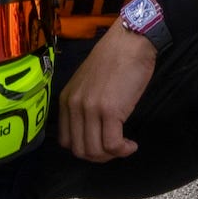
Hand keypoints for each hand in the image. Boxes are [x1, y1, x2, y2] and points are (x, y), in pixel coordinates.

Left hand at [60, 24, 158, 163]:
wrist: (131, 41)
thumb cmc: (115, 57)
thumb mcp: (88, 81)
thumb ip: (84, 102)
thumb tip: (93, 127)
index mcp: (66, 100)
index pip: (67, 141)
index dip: (85, 149)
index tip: (102, 145)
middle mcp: (74, 106)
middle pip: (80, 150)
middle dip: (99, 157)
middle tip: (115, 150)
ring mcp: (91, 109)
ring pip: (95, 151)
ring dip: (112, 156)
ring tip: (125, 148)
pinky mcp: (110, 111)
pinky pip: (113, 144)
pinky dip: (123, 150)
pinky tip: (131, 145)